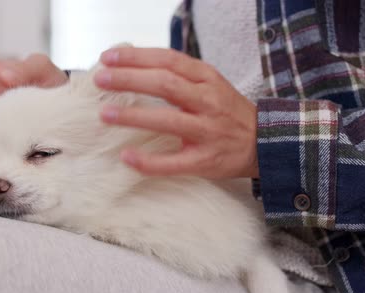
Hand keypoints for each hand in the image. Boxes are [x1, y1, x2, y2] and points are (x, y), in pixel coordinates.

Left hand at [94, 47, 258, 178]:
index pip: (168, 60)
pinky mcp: (205, 160)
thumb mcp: (209, 84)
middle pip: (165, 84)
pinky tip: (126, 157)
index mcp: (207, 79)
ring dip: (133, 116)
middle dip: (129, 80)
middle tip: (100, 80)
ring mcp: (208, 131)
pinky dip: (148, 161)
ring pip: (168, 120)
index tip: (108, 57)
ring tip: (105, 114)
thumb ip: (179, 75)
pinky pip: (173, 162)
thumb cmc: (226, 111)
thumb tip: (133, 67)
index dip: (137, 57)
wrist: (264, 142)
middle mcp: (208, 101)